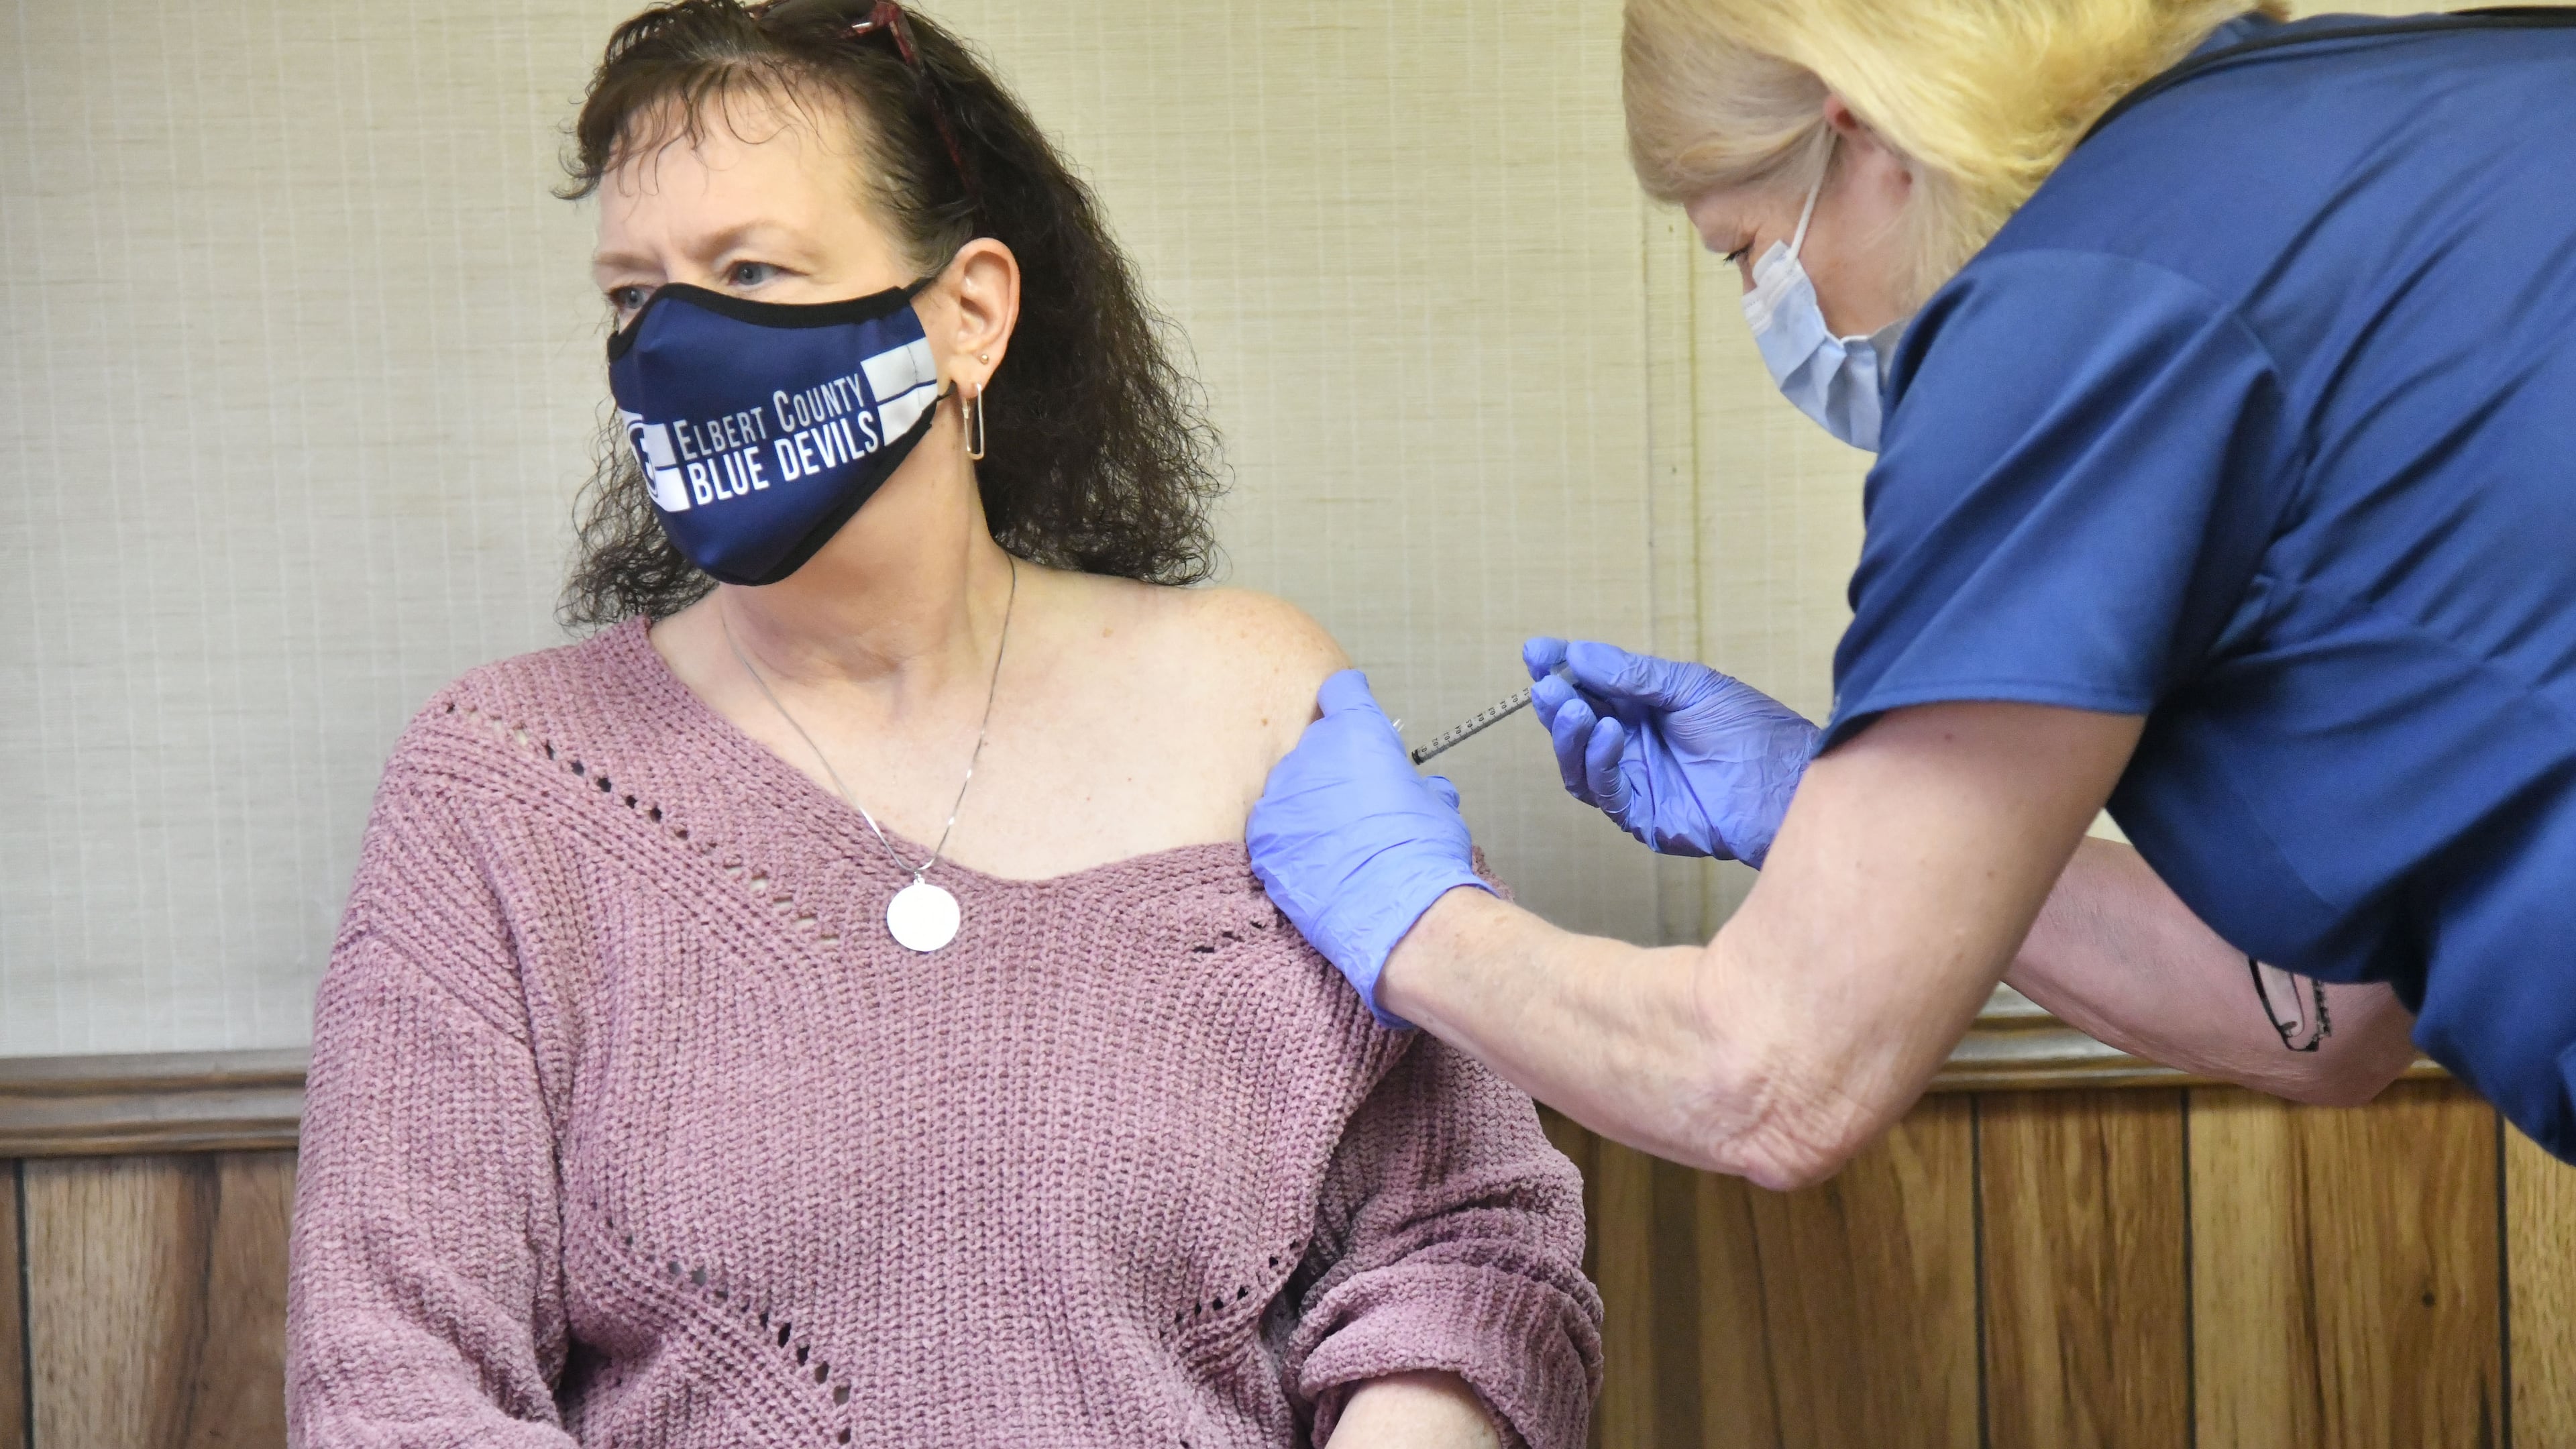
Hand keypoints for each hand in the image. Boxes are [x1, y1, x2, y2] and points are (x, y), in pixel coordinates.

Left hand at [1248, 671, 1495, 1027]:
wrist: (1394, 913)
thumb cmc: (1422, 857)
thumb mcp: (1438, 808)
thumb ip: (1423, 788)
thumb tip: (1428, 790)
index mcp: (1358, 733)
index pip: (1341, 690)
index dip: (1349, 702)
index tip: (1351, 713)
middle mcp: (1312, 754)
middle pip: (1314, 743)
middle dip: (1332, 765)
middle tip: (1355, 801)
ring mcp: (1281, 796)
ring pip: (1290, 787)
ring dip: (1308, 805)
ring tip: (1337, 841)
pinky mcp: (1263, 839)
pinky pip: (1275, 828)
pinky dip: (1291, 840)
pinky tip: (1316, 862)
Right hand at [1524, 637, 1818, 865]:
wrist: (1786, 783)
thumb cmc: (1751, 730)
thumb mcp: (1690, 687)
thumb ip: (1632, 675)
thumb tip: (1578, 652)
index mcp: (1643, 707)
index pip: (1589, 686)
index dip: (1561, 669)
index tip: (1536, 653)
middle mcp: (1632, 743)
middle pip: (1575, 724)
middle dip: (1556, 702)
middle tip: (1546, 685)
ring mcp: (1634, 780)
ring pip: (1578, 762)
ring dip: (1568, 734)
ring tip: (1574, 708)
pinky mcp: (1640, 815)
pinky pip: (1603, 790)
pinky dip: (1598, 760)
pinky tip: (1608, 733)